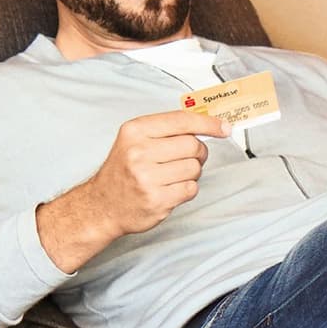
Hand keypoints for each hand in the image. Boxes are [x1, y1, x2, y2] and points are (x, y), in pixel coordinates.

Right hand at [38, 110, 229, 271]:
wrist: (101, 206)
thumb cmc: (123, 170)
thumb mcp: (134, 140)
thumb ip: (166, 129)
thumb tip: (208, 123)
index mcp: (135, 131)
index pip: (181, 121)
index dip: (208, 123)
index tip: (224, 128)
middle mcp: (139, 152)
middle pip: (193, 145)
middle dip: (197, 153)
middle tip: (187, 158)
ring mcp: (147, 178)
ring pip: (194, 168)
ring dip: (191, 172)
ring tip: (173, 176)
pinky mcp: (156, 200)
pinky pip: (190, 189)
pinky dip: (186, 189)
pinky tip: (170, 189)